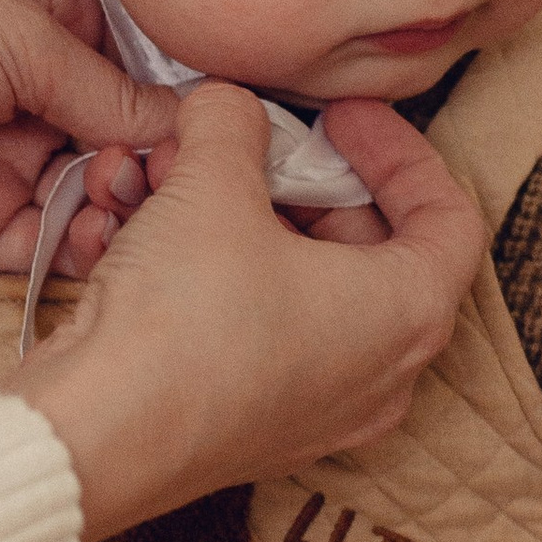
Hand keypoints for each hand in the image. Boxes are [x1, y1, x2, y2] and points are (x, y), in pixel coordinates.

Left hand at [0, 0, 175, 272]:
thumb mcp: (17, 29)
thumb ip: (106, 88)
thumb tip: (185, 124)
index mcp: (40, 16)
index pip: (136, 67)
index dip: (179, 99)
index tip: (225, 127)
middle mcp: (24, 92)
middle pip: (124, 141)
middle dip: (156, 161)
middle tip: (168, 174)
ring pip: (92, 201)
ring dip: (123, 208)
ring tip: (126, 202)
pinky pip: (41, 251)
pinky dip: (78, 251)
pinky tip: (99, 239)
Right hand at [7, 84, 484, 541]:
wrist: (94, 435)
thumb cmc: (182, 320)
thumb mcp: (214, 184)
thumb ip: (233, 123)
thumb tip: (227, 106)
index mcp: (406, 314)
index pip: (448, 216)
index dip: (397, 149)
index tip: (339, 117)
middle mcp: (378, 374)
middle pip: (363, 247)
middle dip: (291, 182)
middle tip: (239, 145)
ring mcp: (316, 410)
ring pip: (295, 285)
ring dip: (229, 220)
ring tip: (161, 181)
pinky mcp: (252, 427)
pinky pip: (248, 329)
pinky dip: (202, 275)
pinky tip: (126, 236)